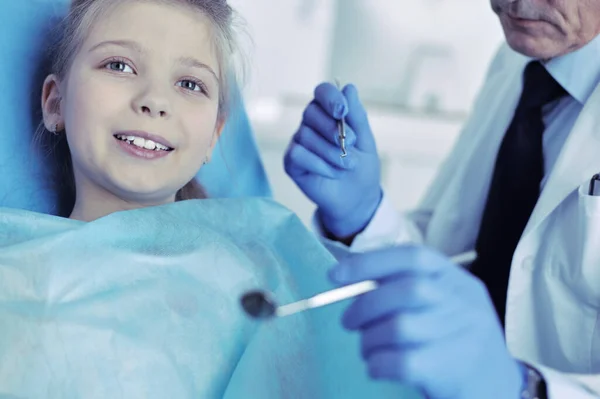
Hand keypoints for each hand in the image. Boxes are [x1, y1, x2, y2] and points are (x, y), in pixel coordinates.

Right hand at [284, 83, 381, 238]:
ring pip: (306, 136)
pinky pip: (298, 154)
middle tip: (351, 144)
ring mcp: (299, 142)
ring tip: (347, 165)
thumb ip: (357, 116)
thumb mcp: (365, 140)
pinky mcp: (291, 162)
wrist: (356, 198)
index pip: (322, 92)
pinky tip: (331, 173)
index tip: (342, 111)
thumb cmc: (360, 167)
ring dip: (331, 152)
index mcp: (329, 113)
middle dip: (333, 129)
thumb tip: (349, 87)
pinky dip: (318, 164)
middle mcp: (310, 124)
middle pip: (310, 112)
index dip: (330, 98)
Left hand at [328, 245, 524, 398]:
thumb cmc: (457, 340)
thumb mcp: (445, 305)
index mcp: (457, 280)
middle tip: (348, 322)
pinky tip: (376, 367)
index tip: (335, 275)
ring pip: (398, 327)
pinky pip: (401, 362)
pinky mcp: (453, 370)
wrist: (499, 388)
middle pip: (405, 290)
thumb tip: (353, 285)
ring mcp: (463, 336)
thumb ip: (408, 290)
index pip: (412, 257)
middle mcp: (464, 302)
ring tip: (367, 349)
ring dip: (369, 339)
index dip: (370, 262)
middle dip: (365, 305)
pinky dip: (377, 364)